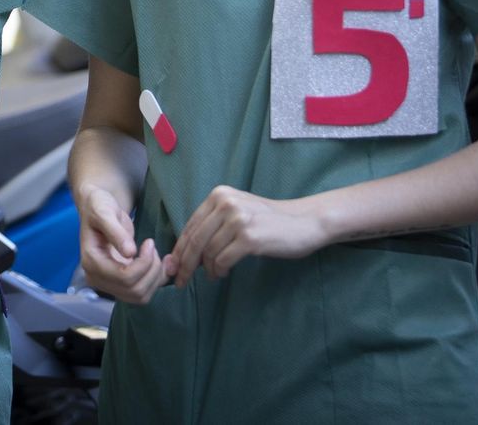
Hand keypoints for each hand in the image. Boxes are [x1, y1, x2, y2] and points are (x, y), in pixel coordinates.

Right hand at [77, 186, 168, 303]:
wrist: (96, 209)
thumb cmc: (99, 207)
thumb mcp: (104, 212)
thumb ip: (115, 232)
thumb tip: (129, 253)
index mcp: (91, 263)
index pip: (124, 278)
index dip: (143, 263)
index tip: (149, 242)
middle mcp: (98, 279)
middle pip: (134, 290)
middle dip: (152, 270)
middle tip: (152, 246)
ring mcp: (109, 284)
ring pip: (141, 296)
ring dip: (155, 277)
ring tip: (155, 253)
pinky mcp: (120, 283)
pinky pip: (143, 293)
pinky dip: (156, 281)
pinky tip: (159, 263)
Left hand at [166, 186, 326, 286]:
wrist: (305, 222)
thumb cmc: (269, 222)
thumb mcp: (237, 213)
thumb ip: (213, 225)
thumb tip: (185, 252)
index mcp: (219, 195)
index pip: (190, 226)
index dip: (179, 249)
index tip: (172, 267)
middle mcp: (225, 203)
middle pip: (195, 240)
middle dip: (184, 264)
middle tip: (179, 281)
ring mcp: (238, 219)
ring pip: (208, 252)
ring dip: (207, 269)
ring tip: (213, 275)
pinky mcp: (249, 237)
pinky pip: (223, 260)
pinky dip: (219, 270)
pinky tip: (222, 273)